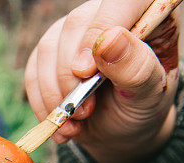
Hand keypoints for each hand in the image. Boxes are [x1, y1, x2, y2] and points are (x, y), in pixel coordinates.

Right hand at [24, 0, 179, 162]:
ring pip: (48, 48)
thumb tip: (107, 40)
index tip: (86, 73)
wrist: (120, 129)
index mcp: (144, 13)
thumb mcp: (150, 93)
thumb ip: (136, 67)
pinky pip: (33, 72)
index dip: (100, 30)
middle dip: (73, 74)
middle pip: (76, 25)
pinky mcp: (50, 52)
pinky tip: (60, 121)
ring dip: (55, 93)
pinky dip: (42, 102)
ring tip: (75, 121)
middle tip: (86, 110)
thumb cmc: (142, 106)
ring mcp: (75, 31)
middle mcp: (106, 13)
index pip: (119, 3)